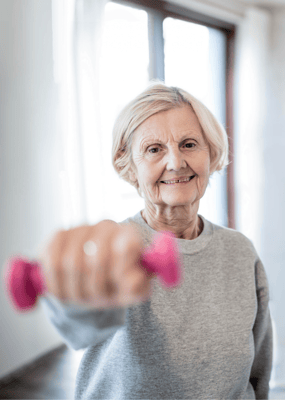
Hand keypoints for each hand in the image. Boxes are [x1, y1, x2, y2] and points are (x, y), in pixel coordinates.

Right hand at [37, 220, 154, 308]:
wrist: (95, 279)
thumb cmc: (117, 284)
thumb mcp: (134, 290)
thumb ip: (138, 287)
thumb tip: (131, 279)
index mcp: (130, 237)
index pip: (126, 247)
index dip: (121, 270)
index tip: (121, 287)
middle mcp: (106, 227)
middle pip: (96, 260)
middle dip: (96, 287)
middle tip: (98, 299)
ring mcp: (82, 228)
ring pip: (71, 263)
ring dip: (75, 289)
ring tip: (82, 297)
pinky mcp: (59, 235)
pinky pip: (51, 258)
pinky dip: (55, 281)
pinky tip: (63, 292)